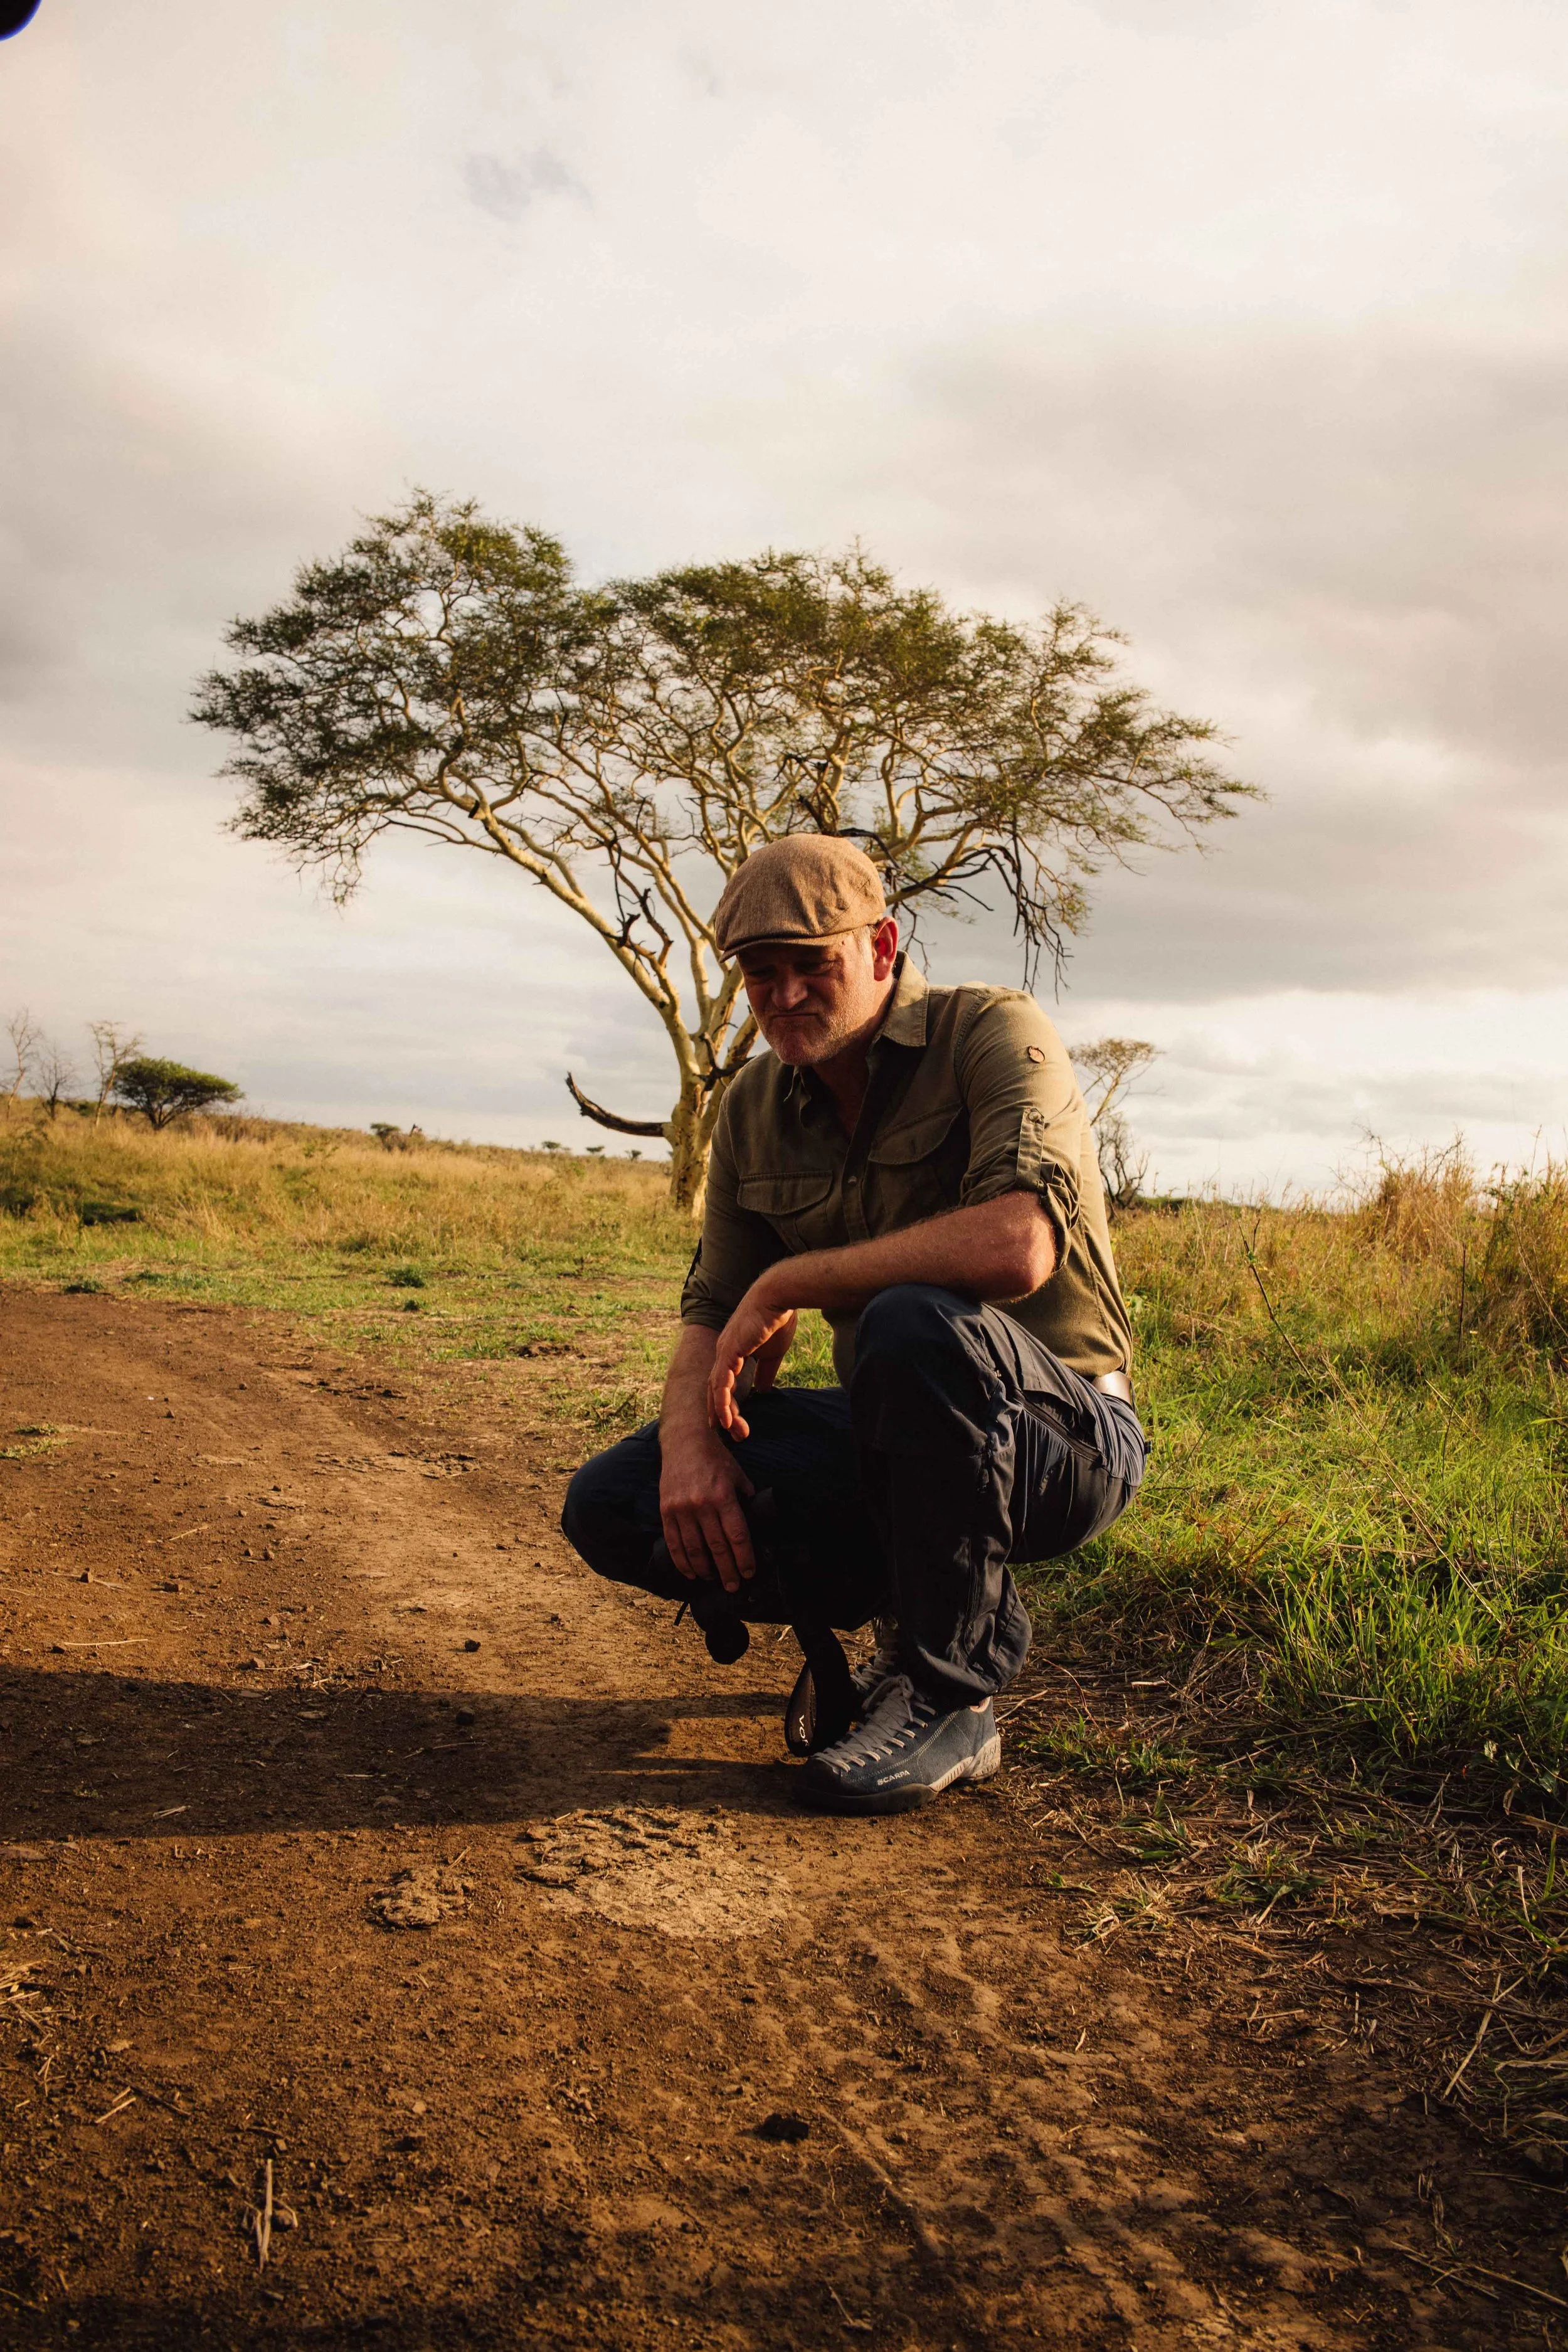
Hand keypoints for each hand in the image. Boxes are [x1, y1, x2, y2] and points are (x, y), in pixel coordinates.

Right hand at [658, 1431, 756, 1593]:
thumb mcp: (738, 1475)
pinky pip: (674, 1542)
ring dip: (705, 1570)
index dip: (744, 1558)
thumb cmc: (715, 1459)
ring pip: (694, 1549)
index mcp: (723, 1496)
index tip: (750, 1572)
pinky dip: (682, 1561)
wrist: (684, 1442)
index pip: (737, 1536)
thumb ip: (746, 1499)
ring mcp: (681, 1509)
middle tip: (734, 1586)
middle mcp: (702, 1505)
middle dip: (728, 1571)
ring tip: (714, 1580)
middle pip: (717, 1547)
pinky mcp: (666, 1511)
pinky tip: (691, 1572)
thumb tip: (754, 1523)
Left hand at [707, 1286, 795, 1439]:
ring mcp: (723, 1351)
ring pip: (716, 1389)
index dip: (725, 1404)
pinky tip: (725, 1417)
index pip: (722, 1383)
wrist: (778, 1298)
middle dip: (722, 1414)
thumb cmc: (776, 1321)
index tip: (731, 1424)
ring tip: (732, 1432)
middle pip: (716, 1390)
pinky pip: (721, 1382)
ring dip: (723, 1413)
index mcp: (731, 1352)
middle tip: (734, 1435)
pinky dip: (721, 1401)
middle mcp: (723, 1353)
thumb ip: (765, 1372)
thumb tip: (762, 1390)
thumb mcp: (771, 1354)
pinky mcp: (729, 1351)